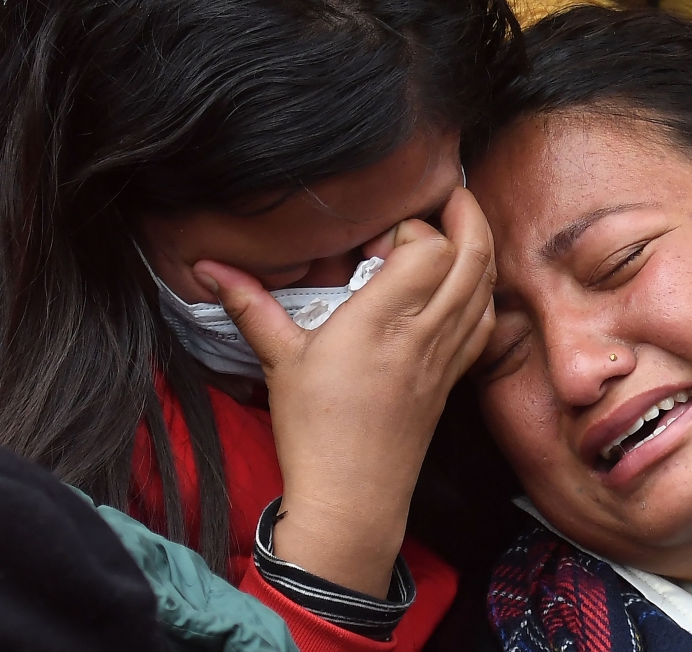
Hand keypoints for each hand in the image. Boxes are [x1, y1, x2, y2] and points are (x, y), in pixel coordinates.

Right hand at [192, 188, 495, 596]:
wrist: (352, 498)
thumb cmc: (314, 431)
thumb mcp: (279, 360)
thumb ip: (248, 305)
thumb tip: (205, 268)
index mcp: (381, 321)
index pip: (429, 250)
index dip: (413, 230)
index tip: (378, 242)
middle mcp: (422, 334)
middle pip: (472, 259)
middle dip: (470, 216)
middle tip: (453, 194)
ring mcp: (444, 358)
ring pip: (485, 290)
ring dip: (482, 252)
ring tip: (464, 228)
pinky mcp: (451, 381)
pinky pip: (484, 327)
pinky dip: (483, 296)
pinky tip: (467, 290)